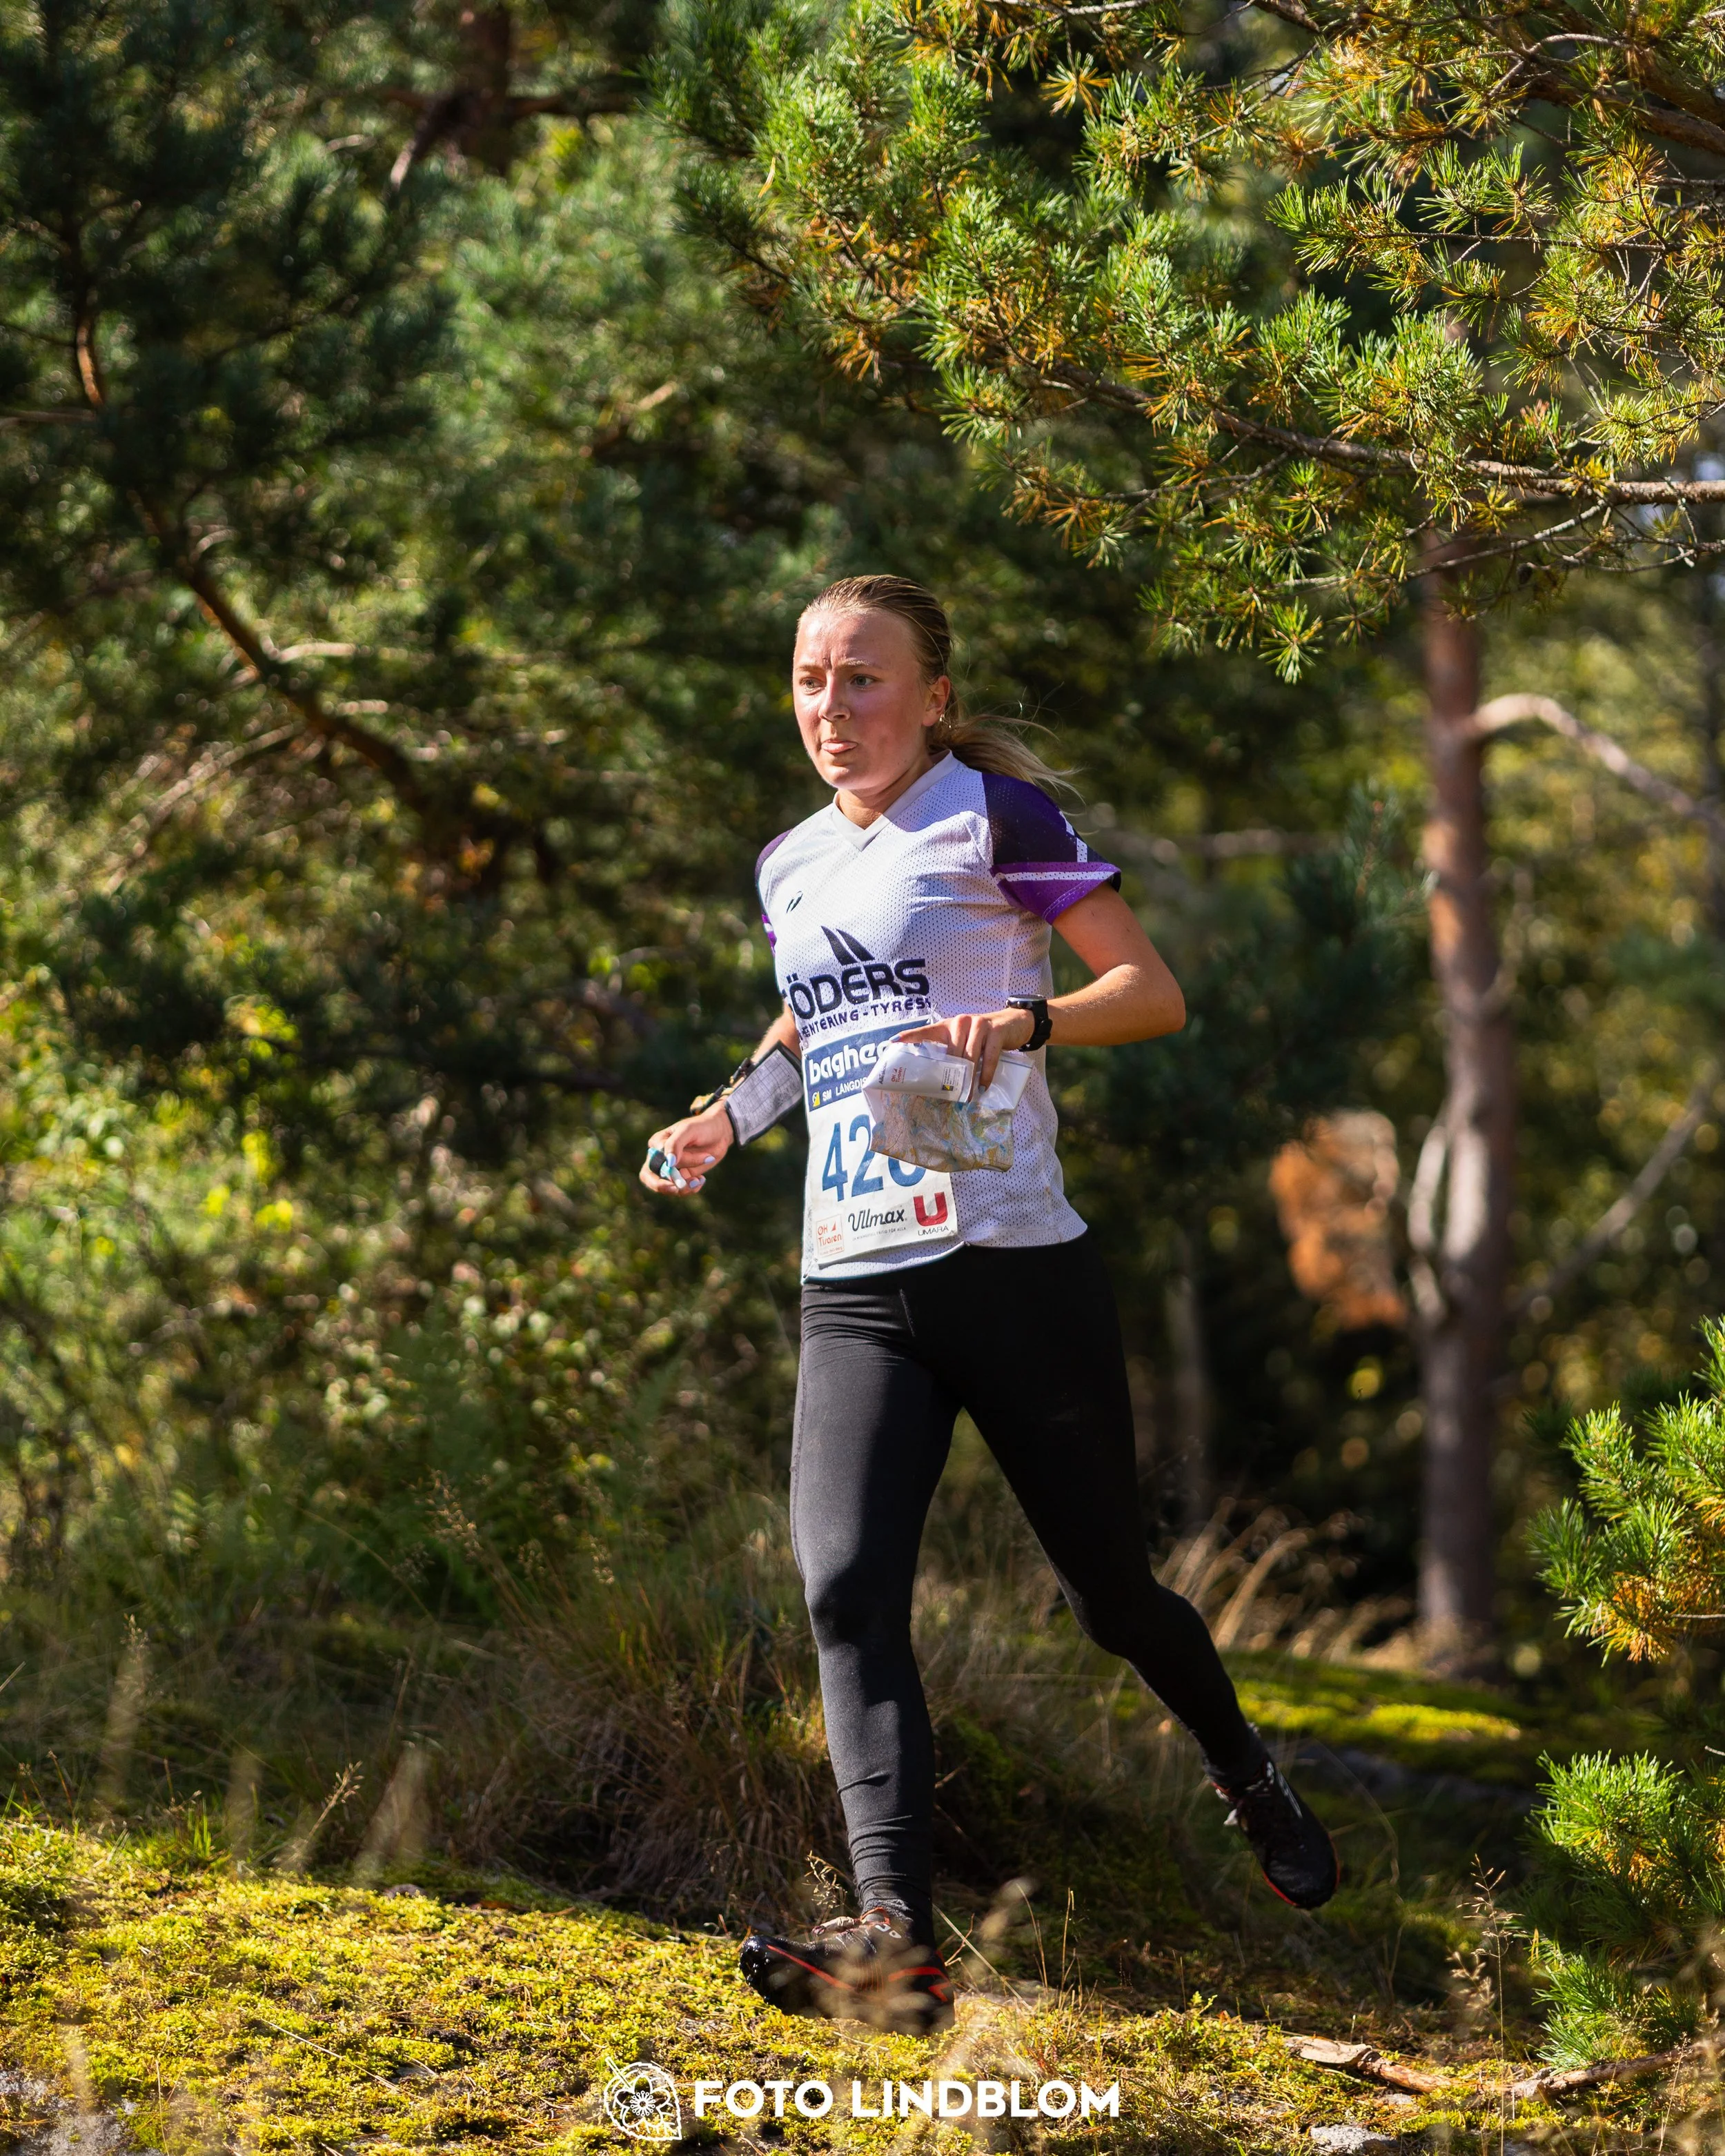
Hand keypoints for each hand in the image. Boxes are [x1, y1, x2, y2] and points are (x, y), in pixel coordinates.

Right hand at [639, 1104, 734, 1195]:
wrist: (719, 1133)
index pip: (655, 1162)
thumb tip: (668, 1163)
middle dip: (665, 1187)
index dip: (666, 1169)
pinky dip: (691, 1188)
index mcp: (657, 1144)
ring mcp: (671, 1169)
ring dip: (683, 1188)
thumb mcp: (688, 1130)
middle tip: (679, 1188)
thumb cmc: (701, 1126)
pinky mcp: (683, 1176)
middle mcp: (660, 1157)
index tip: (681, 1169)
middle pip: (651, 1179)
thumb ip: (675, 1144)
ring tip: (699, 1180)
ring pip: (668, 1187)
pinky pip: (681, 1189)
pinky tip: (701, 1179)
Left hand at [892, 1007, 1034, 1091]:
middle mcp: (961, 1022)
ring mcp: (979, 1025)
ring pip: (969, 1057)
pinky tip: (982, 1087)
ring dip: (968, 1080)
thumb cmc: (984, 1037)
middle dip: (950, 1076)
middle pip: (951, 1053)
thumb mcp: (966, 1040)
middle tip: (949, 1096)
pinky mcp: (995, 1032)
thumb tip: (940, 1080)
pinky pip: (988, 1057)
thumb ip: (954, 1052)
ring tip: (966, 1098)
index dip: (909, 1036)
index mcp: (949, 1025)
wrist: (1013, 1023)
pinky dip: (986, 1074)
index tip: (892, 1042)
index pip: (926, 1031)